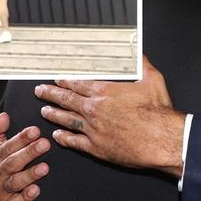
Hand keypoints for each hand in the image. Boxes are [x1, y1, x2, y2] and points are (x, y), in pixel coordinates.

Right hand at [0, 112, 50, 200]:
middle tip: (45, 144)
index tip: (36, 130)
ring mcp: (1, 189)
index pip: (8, 146)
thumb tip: (3, 115)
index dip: (22, 138)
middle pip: (13, 162)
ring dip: (30, 174)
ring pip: (15, 181)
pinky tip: (36, 190)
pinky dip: (25, 197)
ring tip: (45, 167)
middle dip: (29, 153)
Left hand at [37, 56, 185, 176]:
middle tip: (40, 91)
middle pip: (67, 99)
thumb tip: (139, 52)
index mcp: (105, 92)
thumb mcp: (152, 79)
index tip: (57, 79)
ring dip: (54, 114)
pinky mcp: (97, 148)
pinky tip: (58, 135)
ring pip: (66, 119)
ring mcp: (93, 129)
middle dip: (51, 94)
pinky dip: (64, 138)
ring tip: (44, 111)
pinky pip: (75, 142)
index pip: (78, 84)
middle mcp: (94, 109)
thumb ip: (142, 64)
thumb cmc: (157, 111)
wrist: (161, 139)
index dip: (65, 81)